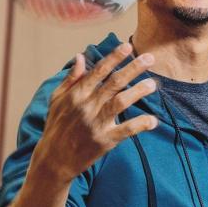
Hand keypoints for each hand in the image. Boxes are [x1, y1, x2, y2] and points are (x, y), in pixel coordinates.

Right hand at [33, 42, 158, 182]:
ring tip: (153, 84)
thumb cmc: (56, 128)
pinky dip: (140, 124)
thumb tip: (80, 56)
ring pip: (121, 102)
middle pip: (114, 82)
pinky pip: (125, 130)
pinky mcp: (104, 141)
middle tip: (150, 58)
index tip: (128, 46)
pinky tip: (153, 121)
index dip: (114, 57)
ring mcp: (96, 124)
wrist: (54, 160)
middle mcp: (87, 106)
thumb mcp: (57, 100)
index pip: (98, 71)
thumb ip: (71, 79)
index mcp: (76, 94)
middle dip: (133, 68)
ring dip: (139, 91)